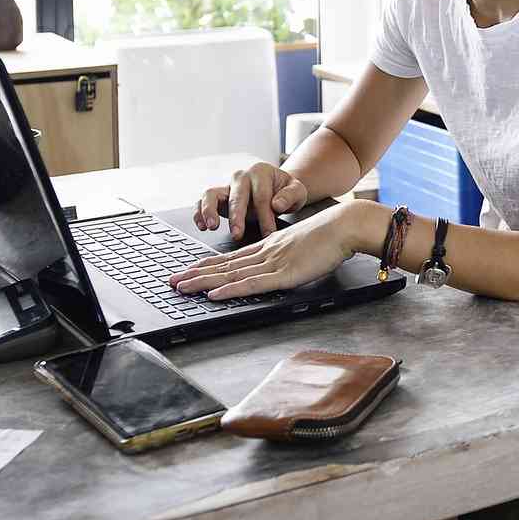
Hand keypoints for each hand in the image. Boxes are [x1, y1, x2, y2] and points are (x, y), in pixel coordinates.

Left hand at [169, 203, 360, 300]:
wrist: (346, 225)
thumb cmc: (330, 235)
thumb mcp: (302, 244)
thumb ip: (288, 254)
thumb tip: (280, 264)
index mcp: (270, 246)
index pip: (232, 258)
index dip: (208, 266)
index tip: (189, 271)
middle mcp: (266, 253)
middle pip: (224, 265)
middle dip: (196, 274)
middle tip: (173, 281)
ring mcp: (273, 262)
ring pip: (231, 273)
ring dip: (204, 281)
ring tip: (182, 287)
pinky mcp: (284, 273)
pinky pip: (251, 283)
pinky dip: (230, 289)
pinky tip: (214, 294)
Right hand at [194, 161, 308, 240]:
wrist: (277, 189)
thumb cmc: (286, 192)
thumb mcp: (297, 191)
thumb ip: (290, 196)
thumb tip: (276, 204)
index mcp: (261, 172)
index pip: (261, 196)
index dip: (264, 216)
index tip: (268, 234)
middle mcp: (241, 176)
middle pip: (236, 195)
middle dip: (236, 216)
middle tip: (238, 233)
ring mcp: (227, 186)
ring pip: (211, 194)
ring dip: (210, 210)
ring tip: (212, 226)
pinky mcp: (217, 197)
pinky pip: (202, 202)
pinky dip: (199, 213)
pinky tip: (202, 226)